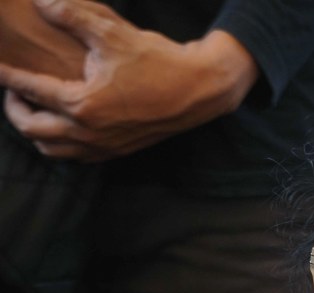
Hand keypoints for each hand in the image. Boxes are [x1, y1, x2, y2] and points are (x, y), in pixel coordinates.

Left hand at [0, 0, 259, 160]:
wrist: (194, 90)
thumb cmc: (155, 59)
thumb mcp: (110, 31)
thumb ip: (70, 14)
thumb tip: (40, 1)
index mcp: (82, 104)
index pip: (31, 90)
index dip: (8, 76)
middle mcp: (89, 133)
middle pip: (33, 131)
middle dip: (14, 110)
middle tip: (10, 90)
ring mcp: (102, 147)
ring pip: (51, 150)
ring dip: (35, 131)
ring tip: (32, 109)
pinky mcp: (115, 152)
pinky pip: (74, 156)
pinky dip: (58, 143)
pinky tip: (60, 124)